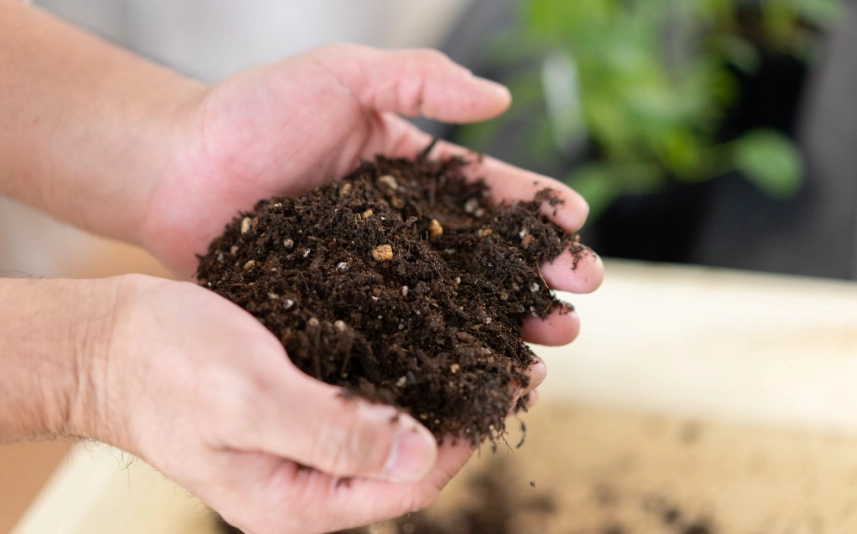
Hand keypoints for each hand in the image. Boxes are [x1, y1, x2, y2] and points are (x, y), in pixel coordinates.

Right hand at [98, 275, 479, 532]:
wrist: (108, 340)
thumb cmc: (164, 368)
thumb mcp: (249, 398)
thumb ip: (332, 431)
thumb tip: (419, 453)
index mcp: (298, 498)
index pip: (406, 485)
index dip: (461, 441)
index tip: (505, 386)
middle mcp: (310, 478)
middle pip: (409, 457)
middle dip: (463, 412)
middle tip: (513, 362)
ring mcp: (306, 442)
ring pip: (395, 422)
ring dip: (440, 386)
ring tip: (486, 343)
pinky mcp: (302, 403)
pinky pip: (368, 393)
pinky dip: (403, 367)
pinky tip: (428, 332)